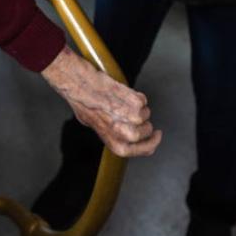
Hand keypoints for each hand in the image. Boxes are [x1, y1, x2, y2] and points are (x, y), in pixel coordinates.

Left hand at [41, 47, 161, 157]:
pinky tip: (122, 93)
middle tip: (133, 114)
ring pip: (146, 114)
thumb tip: (126, 134)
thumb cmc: (83, 104)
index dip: (152, 143)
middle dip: (144, 122)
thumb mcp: (96, 126)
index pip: (143, 150)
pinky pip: (143, 100)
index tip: (156, 135)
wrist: (80, 85)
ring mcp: (130, 117)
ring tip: (121, 101)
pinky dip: (136, 95)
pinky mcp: (133, 101)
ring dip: (138, 107)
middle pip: (147, 131)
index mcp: (114, 143)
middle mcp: (124, 134)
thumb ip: (112, 133)